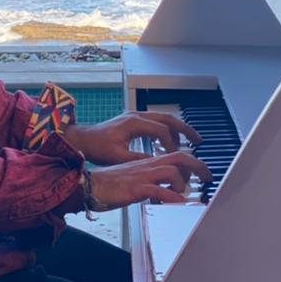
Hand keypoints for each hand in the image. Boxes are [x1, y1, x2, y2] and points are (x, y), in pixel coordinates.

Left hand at [64, 112, 201, 165]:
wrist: (81, 139)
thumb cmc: (95, 147)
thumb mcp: (118, 157)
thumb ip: (138, 160)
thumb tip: (156, 165)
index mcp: (133, 123)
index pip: (161, 130)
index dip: (172, 144)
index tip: (177, 156)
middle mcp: (136, 116)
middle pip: (168, 119)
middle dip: (185, 129)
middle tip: (198, 141)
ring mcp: (135, 116)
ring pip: (164, 118)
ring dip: (179, 128)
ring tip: (191, 140)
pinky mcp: (133, 121)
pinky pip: (156, 121)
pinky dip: (168, 129)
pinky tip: (172, 140)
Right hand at [88, 152, 212, 208]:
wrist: (88, 185)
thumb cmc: (108, 184)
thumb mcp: (133, 180)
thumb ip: (150, 183)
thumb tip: (163, 192)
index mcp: (147, 162)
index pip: (174, 156)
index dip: (191, 162)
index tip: (200, 171)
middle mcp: (147, 166)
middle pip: (179, 158)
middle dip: (198, 165)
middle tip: (208, 176)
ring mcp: (142, 176)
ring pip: (171, 171)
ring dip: (182, 182)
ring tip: (183, 193)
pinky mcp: (135, 188)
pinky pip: (158, 190)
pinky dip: (171, 197)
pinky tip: (175, 203)